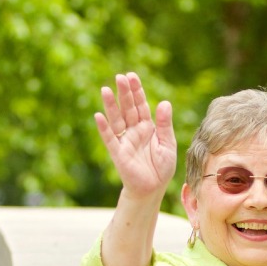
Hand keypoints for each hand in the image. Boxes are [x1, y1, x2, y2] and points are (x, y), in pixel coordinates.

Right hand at [94, 71, 176, 201]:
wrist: (153, 189)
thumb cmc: (161, 168)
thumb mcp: (168, 144)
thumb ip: (164, 124)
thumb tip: (164, 102)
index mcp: (147, 127)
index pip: (141, 105)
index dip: (137, 91)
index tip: (132, 76)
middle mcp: (134, 131)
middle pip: (128, 108)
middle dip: (124, 93)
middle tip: (120, 77)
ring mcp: (125, 140)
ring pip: (116, 119)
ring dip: (110, 105)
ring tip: (105, 89)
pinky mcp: (118, 153)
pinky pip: (110, 139)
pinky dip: (104, 128)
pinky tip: (99, 116)